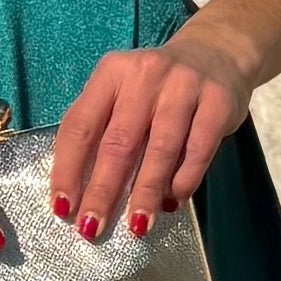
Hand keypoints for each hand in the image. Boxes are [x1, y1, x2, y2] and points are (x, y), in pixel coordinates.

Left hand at [48, 33, 250, 241]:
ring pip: (159, 149)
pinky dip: (182, 181)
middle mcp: (145, 74)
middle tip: (93, 227)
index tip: (62, 207)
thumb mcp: (122, 92)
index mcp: (111, 73)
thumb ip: (101, 128)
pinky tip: (172, 201)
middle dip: (103, 191)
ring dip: (145, 193)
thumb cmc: (157, 87)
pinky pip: (197, 151)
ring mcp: (184, 86)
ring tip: (137, 226)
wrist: (217, 53)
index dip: (67, 169)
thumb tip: (81, 191)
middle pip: (118, 142)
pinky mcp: (218, 102)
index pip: (80, 125)